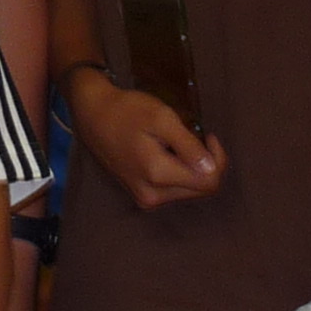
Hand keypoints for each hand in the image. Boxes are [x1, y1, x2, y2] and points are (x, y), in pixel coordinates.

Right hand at [68, 66, 225, 207]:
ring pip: (189, 191)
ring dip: (193, 168)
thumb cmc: (127, 111)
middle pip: (201, 189)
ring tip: (177, 143)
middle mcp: (152, 196)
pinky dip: (180, 172)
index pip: (209, 181)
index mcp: (158, 175)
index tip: (208, 135)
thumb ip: (188, 145)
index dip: (218, 159)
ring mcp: (145, 199)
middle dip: (206, 164)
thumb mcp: (162, 118)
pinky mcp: (142, 196)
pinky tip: (169, 153)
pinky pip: (174, 190)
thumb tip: (211, 168)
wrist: (93, 116)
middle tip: (195, 136)